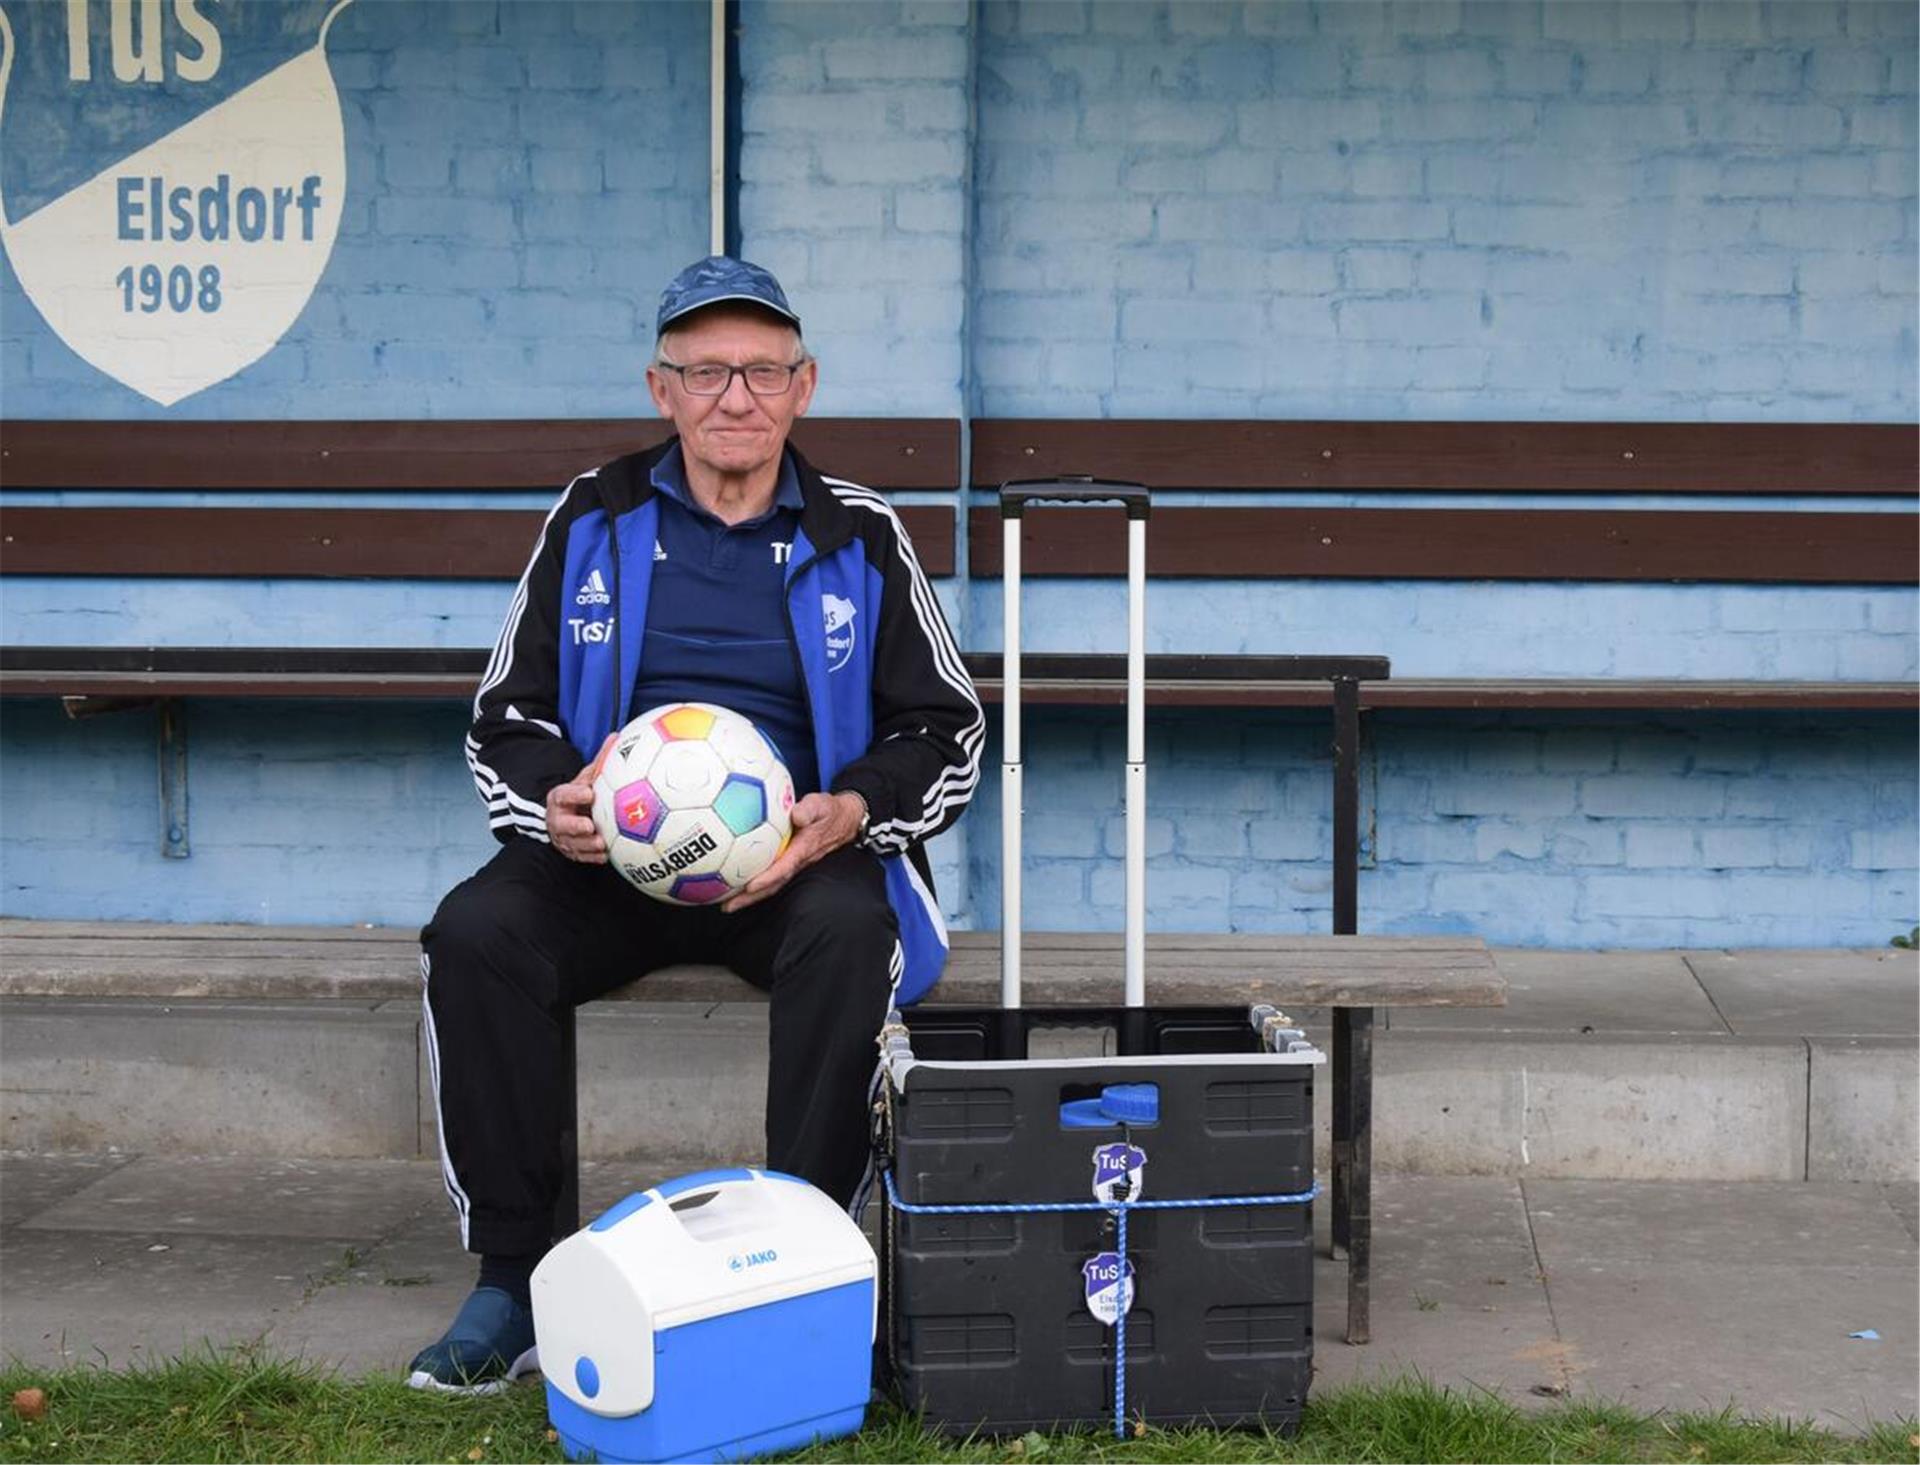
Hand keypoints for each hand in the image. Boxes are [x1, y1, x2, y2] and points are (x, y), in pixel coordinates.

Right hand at [546, 734, 617, 863]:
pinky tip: (605, 857)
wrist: (564, 816)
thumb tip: (617, 737)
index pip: (563, 795)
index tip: (589, 793)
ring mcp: (563, 837)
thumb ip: (599, 762)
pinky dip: (592, 858)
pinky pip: (580, 857)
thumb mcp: (586, 778)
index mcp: (560, 798)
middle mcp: (558, 818)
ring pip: (571, 843)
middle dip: (574, 826)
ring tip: (600, 844)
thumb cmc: (580, 795)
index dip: (574, 794)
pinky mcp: (571, 851)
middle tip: (589, 825)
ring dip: (585, 846)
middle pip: (561, 823)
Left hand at [721, 790, 866, 912]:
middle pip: (773, 884)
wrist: (843, 820)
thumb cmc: (829, 811)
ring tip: (726, 904)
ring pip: (771, 884)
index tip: (750, 886)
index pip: (785, 867)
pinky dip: (753, 884)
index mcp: (804, 849)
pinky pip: (770, 875)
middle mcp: (798, 861)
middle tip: (728, 906)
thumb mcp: (822, 805)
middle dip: (751, 897)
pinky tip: (734, 885)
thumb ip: (809, 809)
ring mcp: (793, 864)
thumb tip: (796, 815)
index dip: (768, 877)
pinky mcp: (788, 861)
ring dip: (749, 897)